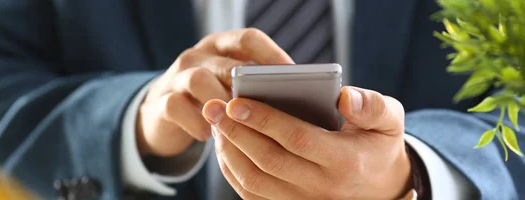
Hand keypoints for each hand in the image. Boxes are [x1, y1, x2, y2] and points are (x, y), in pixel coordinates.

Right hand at [137, 28, 294, 156]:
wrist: (164, 113)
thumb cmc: (212, 100)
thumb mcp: (231, 87)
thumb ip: (255, 87)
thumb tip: (297, 106)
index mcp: (221, 46)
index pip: (249, 39)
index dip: (272, 57)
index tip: (295, 79)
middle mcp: (198, 56)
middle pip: (227, 64)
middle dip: (250, 88)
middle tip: (271, 110)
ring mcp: (176, 76)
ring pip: (198, 80)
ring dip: (221, 104)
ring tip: (236, 125)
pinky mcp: (161, 100)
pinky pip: (176, 106)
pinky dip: (195, 122)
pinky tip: (209, 136)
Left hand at [202, 86, 411, 198]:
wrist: (380, 188)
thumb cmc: (377, 145)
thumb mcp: (389, 122)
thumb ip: (373, 106)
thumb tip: (345, 97)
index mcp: (345, 161)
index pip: (297, 139)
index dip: (264, 120)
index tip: (236, 102)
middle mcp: (322, 188)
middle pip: (268, 160)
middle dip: (236, 132)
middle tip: (213, 107)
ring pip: (254, 180)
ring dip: (229, 151)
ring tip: (216, 123)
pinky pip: (252, 194)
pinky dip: (232, 170)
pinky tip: (225, 145)